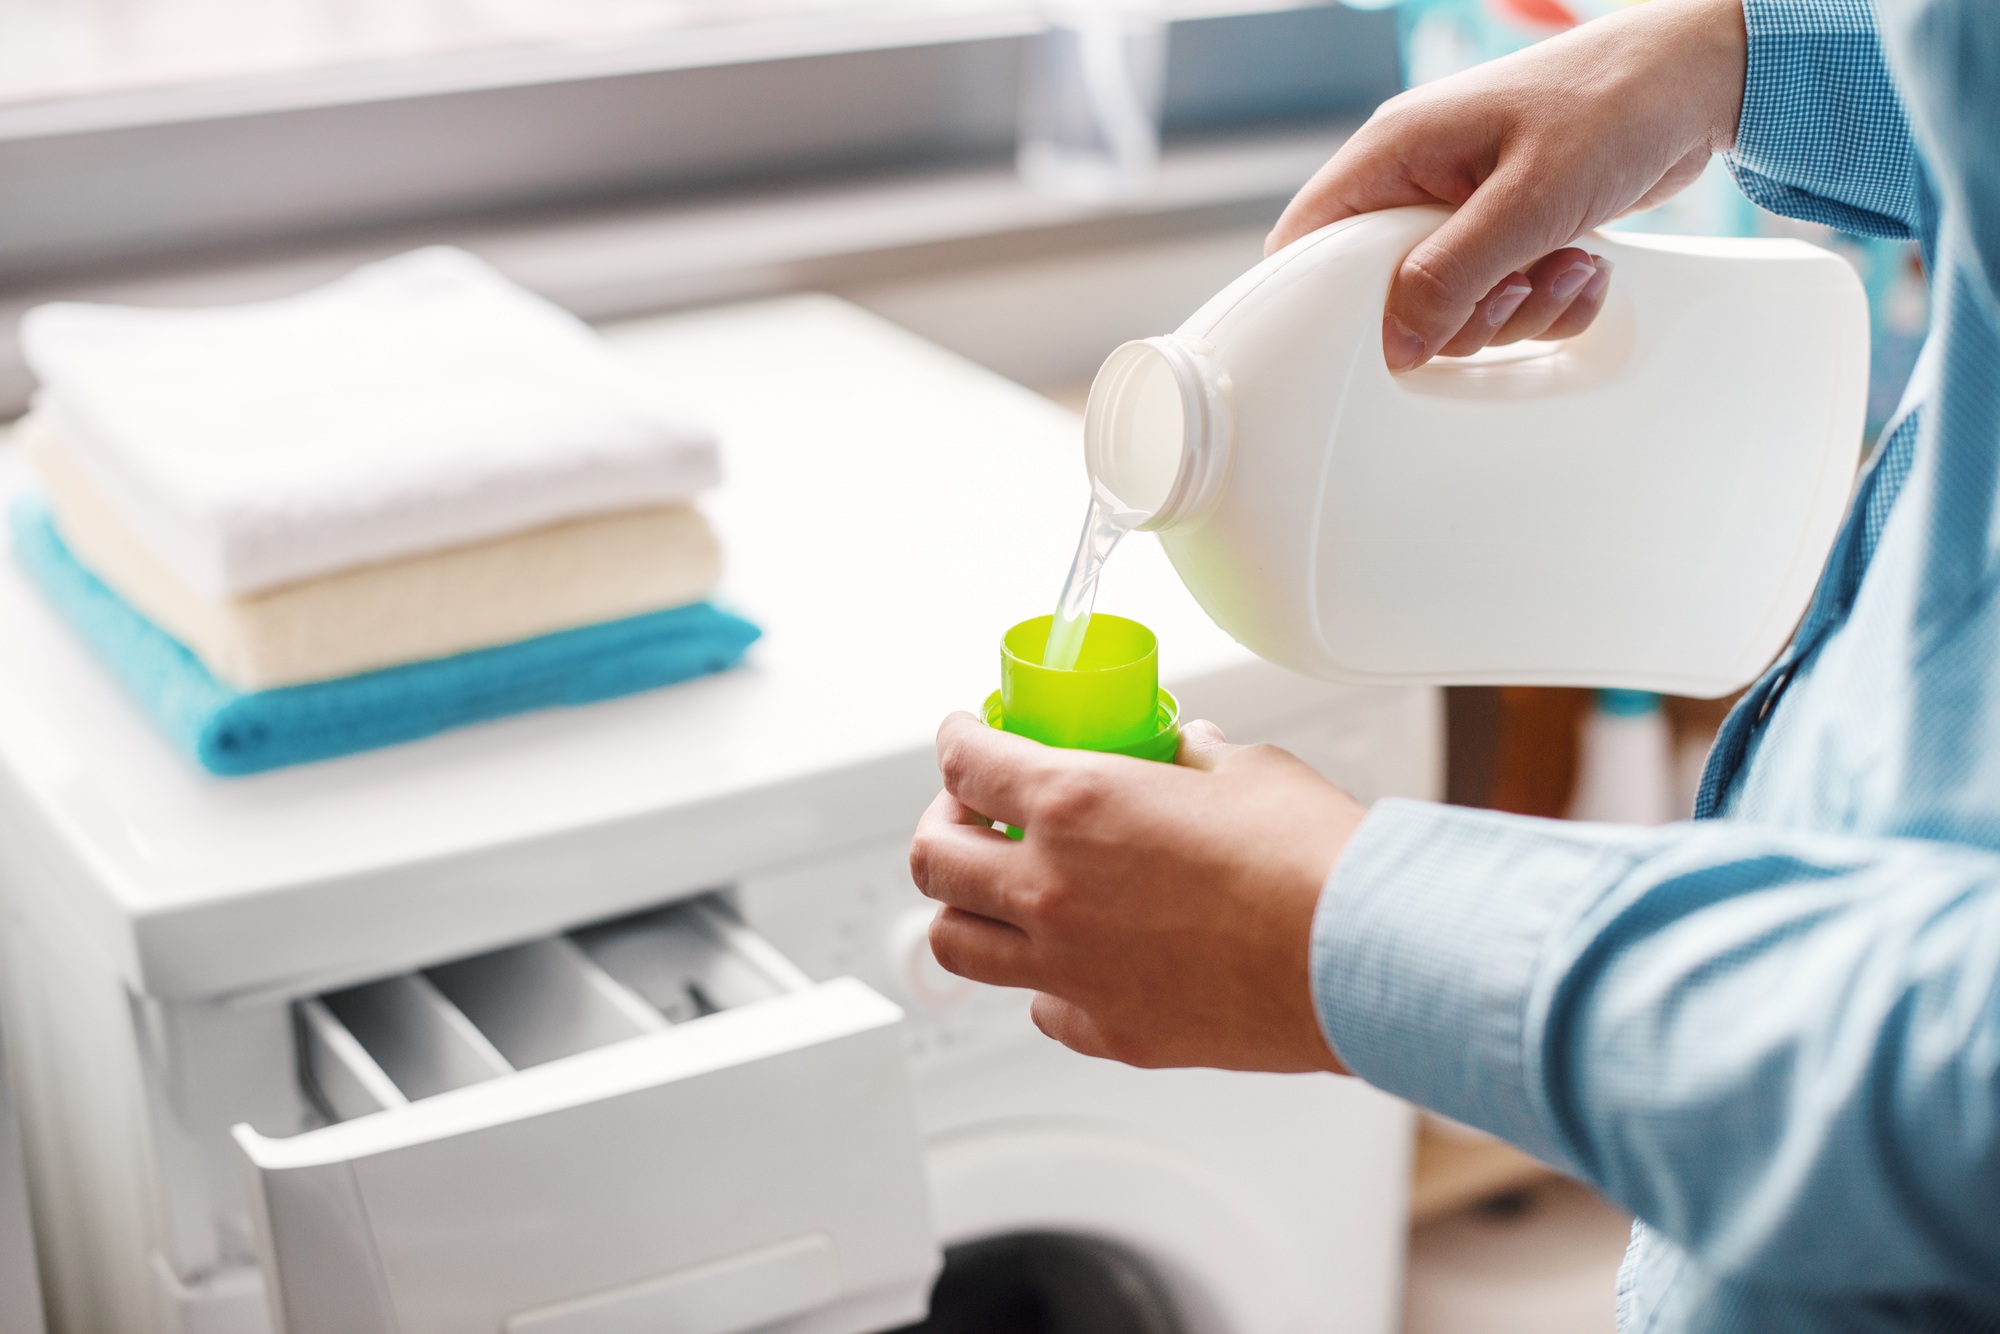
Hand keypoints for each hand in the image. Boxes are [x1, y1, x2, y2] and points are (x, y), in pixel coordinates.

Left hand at [908, 713, 1365, 1071]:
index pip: (967, 763)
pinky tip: (1072, 959)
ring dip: (965, 909)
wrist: (1364, 957)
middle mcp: (1053, 890)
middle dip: (943, 824)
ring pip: (956, 946)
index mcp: (1076, 805)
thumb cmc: (1314, 860)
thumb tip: (1180, 755)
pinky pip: (1038, 1007)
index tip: (965, 738)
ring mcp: (1072, 970)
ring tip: (995, 892)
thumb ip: (1188, 762)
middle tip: (970, 812)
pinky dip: (1041, 980)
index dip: (958, 741)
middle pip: (934, 860)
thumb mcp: (1243, 770)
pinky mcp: (1109, 1030)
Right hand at [1267, 0, 1747, 368]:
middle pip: (1388, 295)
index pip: (1309, 242)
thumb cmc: (1614, 102)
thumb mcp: (1529, 197)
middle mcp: (1417, 183)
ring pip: (1451, 309)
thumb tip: (1399, 341)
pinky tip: (1584, 263)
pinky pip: (1500, 302)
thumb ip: (1454, 273)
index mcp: (1394, 153)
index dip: (1328, 303)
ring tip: (1568, 261)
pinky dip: (1547, 303)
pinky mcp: (1505, 233)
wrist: (1696, 83)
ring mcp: (1461, 211)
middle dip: (1462, 312)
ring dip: (1518, 310)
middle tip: (1515, 284)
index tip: (1392, 336)